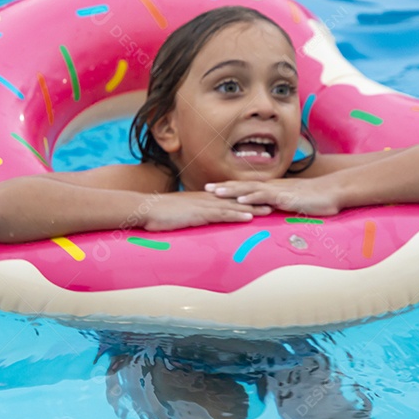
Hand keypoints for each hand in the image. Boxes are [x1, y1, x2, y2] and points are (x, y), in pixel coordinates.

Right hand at [142, 192, 272, 231]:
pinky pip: (221, 214)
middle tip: (273, 201)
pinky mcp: (198, 213)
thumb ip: (191, 215)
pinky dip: (236, 215)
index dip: (246, 198)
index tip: (261, 199)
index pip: (228, 197)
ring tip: (269, 209)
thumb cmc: (159, 213)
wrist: (145, 209)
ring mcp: (203, 205)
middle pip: (236, 199)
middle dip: (255, 200)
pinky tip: (249, 217)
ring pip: (233, 205)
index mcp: (202, 198)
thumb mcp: (180, 214)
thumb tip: (197, 221)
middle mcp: (206, 198)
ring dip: (252, 207)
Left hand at [205, 178, 340, 216]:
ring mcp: (278, 190)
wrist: (333, 192)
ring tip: (215, 192)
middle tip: (205, 188)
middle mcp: (272, 187)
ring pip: (250, 188)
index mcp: (273, 189)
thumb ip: (281, 207)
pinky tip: (240, 199)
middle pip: (243, 185)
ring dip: (232, 190)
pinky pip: (266, 196)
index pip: (247, 187)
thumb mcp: (294, 204)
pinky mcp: (285, 196)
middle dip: (224, 187)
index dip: (230, 188)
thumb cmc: (315, 200)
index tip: (214, 189)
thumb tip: (272, 213)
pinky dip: (252, 197)